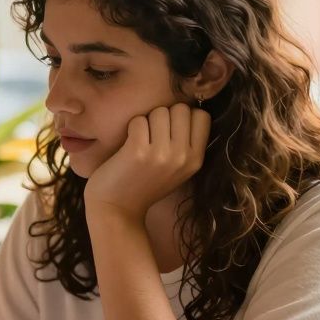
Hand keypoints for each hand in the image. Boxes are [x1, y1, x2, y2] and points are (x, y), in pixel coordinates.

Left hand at [84, 103, 209, 220]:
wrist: (117, 210)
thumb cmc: (143, 184)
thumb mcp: (177, 169)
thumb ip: (187, 144)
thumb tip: (190, 108)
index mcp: (196, 160)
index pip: (202, 116)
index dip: (184, 116)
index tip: (169, 130)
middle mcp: (183, 157)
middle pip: (181, 109)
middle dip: (164, 115)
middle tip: (152, 135)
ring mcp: (162, 154)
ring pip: (160, 111)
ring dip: (146, 121)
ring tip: (139, 141)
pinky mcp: (138, 151)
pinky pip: (139, 120)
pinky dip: (131, 127)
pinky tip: (127, 144)